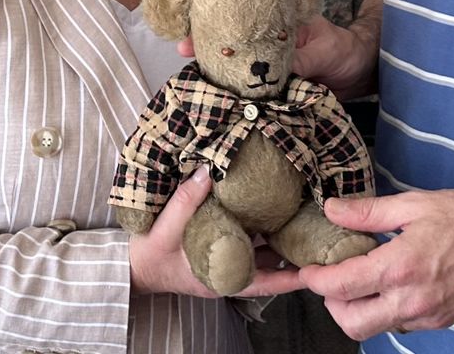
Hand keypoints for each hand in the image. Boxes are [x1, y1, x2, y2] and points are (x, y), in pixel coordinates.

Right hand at [127, 167, 306, 298]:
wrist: (133, 266)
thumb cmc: (149, 257)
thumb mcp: (164, 230)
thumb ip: (185, 201)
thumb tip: (208, 170)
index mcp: (221, 277)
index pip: (264, 282)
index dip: (290, 278)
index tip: (315, 271)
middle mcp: (230, 271)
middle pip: (271, 265)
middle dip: (294, 253)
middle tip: (320, 235)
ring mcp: (227, 260)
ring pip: (262, 252)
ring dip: (280, 238)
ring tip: (305, 217)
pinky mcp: (221, 247)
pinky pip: (247, 240)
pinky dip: (260, 228)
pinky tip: (272, 209)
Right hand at [178, 20, 365, 90]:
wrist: (364, 71)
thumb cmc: (345, 50)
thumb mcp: (324, 51)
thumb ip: (299, 62)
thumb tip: (271, 77)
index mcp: (275, 25)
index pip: (238, 21)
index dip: (211, 26)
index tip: (188, 37)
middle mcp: (267, 46)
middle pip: (230, 49)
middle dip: (205, 54)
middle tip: (184, 58)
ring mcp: (270, 70)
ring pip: (239, 74)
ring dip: (220, 80)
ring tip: (197, 87)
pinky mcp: (277, 91)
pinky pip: (255, 96)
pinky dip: (241, 102)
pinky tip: (225, 109)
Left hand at [298, 189, 453, 337]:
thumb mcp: (417, 204)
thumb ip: (369, 212)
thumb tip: (332, 210)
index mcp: (401, 267)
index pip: (340, 286)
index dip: (314, 279)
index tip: (306, 269)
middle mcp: (412, 300)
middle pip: (351, 323)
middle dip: (332, 304)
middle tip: (331, 279)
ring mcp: (428, 315)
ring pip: (375, 327)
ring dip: (358, 309)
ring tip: (361, 278)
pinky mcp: (442, 321)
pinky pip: (401, 323)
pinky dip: (386, 308)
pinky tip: (392, 282)